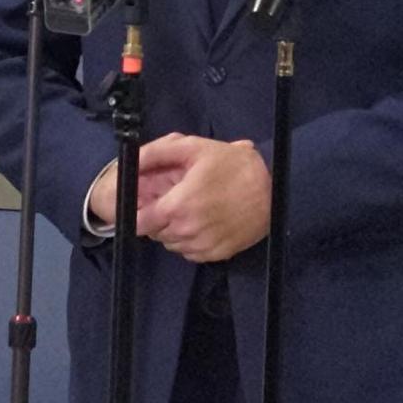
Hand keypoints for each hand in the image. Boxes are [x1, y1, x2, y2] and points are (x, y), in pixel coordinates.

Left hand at [136, 135, 270, 262]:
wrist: (273, 187)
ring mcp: (203, 245)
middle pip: (155, 233)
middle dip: (158, 217)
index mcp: (178, 206)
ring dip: (174, 229)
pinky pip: (191, 252)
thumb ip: (156, 153)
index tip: (146, 202)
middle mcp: (187, 231)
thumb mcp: (193, 147)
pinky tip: (203, 220)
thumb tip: (129, 161)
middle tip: (175, 198)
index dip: (137, 213)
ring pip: (172, 243)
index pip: (138, 223)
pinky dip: (191, 239)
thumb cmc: (232, 165)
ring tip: (191, 207)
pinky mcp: (218, 254)